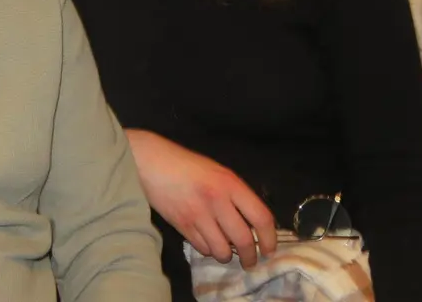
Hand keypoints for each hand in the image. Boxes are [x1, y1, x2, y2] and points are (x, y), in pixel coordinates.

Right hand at [126, 129, 276, 266]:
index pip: (261, 217)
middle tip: (250, 261)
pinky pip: (202, 249)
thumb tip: (252, 224)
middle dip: (251, 256)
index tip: (270, 249)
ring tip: (225, 252)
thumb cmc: (187, 165)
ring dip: (227, 256)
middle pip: (244, 240)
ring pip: (222, 251)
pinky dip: (207, 250)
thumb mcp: (218, 172)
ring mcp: (198, 215)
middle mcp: (217, 200)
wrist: (151, 161)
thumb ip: (235, 195)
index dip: (270, 238)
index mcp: (230, 184)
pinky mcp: (181, 226)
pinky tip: (206, 241)